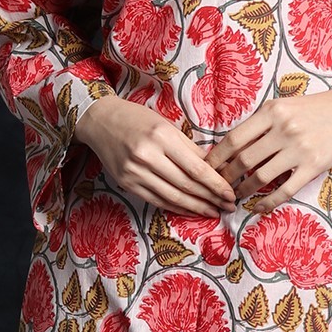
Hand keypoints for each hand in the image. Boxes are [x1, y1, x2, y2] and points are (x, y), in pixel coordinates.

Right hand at [73, 94, 237, 215]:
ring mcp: (135, 172)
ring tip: (213, 212)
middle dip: (211, 198)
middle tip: (228, 206)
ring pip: (172, 197)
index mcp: (162, 137)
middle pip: (186, 185)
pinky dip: (176, 207)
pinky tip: (191, 210)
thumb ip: (190, 148)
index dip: (216, 184)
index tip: (231, 193)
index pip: (196, 168)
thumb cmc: (137, 119)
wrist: (101, 121)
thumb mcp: (166, 125)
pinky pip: (157, 201)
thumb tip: (215, 169)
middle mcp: (147, 156)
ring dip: (196, 208)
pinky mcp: (127, 184)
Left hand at [205, 88, 331, 212]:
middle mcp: (283, 129)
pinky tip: (259, 207)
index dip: (216, 157)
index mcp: (272, 111)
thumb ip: (261, 123)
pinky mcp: (314, 165)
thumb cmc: (316, 108)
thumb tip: (231, 146)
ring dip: (243, 190)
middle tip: (217, 188)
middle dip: (225, 177)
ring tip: (235, 197)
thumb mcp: (285, 106)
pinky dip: (268, 201)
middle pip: (243, 160)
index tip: (206, 169)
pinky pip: (285, 189)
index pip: (234, 138)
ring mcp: (299, 148)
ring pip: (260, 177)